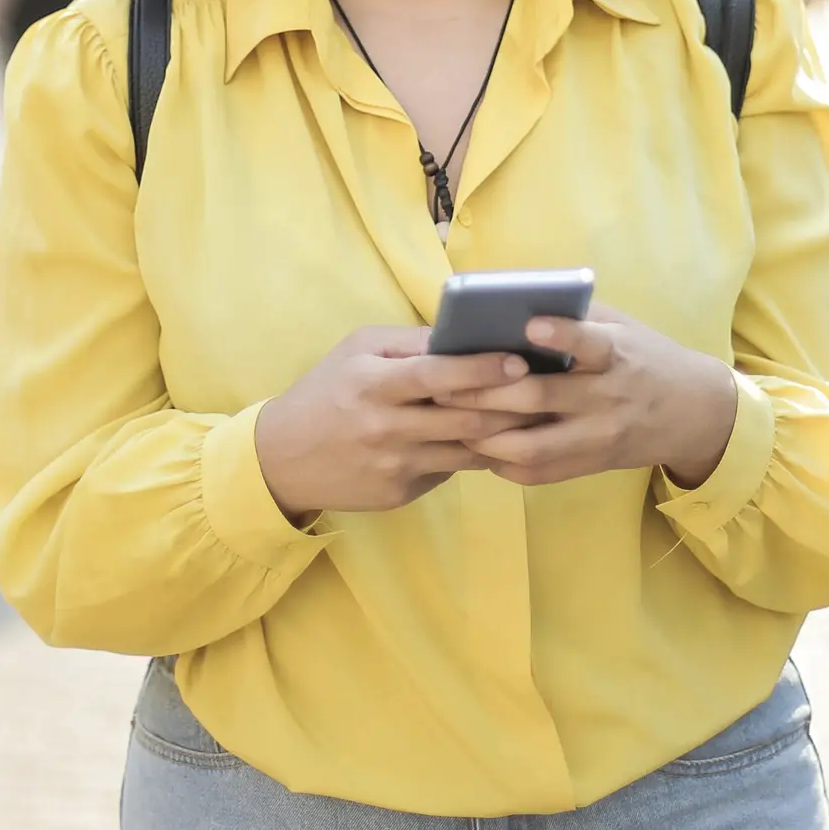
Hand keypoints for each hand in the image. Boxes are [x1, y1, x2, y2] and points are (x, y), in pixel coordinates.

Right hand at [254, 327, 535, 523]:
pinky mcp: (400, 494)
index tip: (518, 362)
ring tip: (532, 416)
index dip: (481, 370)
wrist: (283, 458)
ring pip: (465, 450)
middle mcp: (387, 428)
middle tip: (544, 391)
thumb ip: (409, 343)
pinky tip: (491, 440)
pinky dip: (470, 454)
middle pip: (463, 418)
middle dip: (509, 406)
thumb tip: (462, 335)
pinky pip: (447, 470)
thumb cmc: (327, 391)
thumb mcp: (357, 350)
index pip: (437, 376)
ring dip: (501, 434)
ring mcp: (395, 466)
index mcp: (375, 384)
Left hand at [436, 303, 738, 489]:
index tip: (529, 323)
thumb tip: (509, 298)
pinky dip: (501, 462)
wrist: (693, 413)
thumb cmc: (643, 356)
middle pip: (540, 398)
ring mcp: (597, 438)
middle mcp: (606, 398)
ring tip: (450, 418)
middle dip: (486, 392)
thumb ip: (575, 315)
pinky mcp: (589, 467)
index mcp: (617, 354)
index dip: (562, 335)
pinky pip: (537, 474)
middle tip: (442, 382)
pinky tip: (477, 444)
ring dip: (485, 434)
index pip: (591, 344)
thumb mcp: (621, 326)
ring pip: (532, 447)